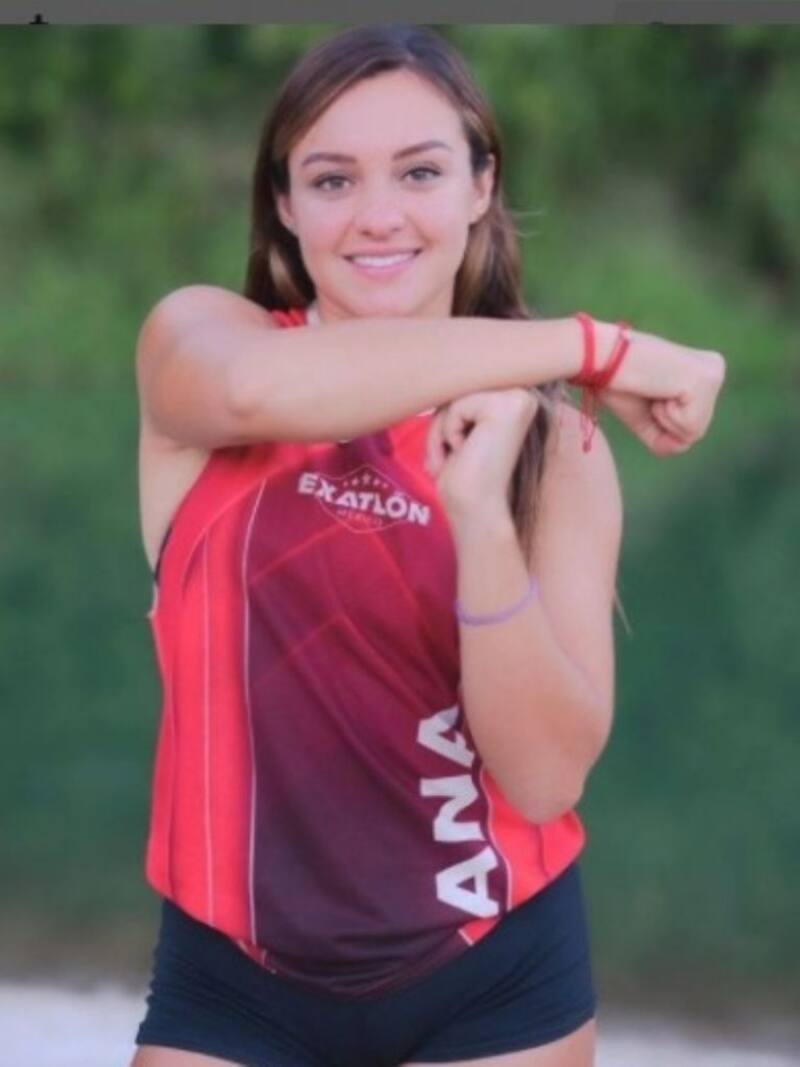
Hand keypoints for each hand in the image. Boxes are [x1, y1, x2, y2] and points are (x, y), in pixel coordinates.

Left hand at [425, 387, 538, 520]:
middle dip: (442, 424)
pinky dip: (447, 432)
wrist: (476, 508)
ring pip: (455, 397)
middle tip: (447, 456)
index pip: (463, 389)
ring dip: (441, 431)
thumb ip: (459, 399)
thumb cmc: (464, 476)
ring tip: (453, 457)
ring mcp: (518, 398)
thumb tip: (440, 369)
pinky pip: (456, 406)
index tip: (457, 451)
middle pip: (459, 388)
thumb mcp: (460, 427)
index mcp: (514, 399)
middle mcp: (523, 394)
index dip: (449, 419)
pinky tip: (464, 452)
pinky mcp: (506, 406)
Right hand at [593, 322, 726, 455]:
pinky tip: (656, 388)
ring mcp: (713, 374)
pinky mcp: (705, 381)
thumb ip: (665, 437)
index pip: (691, 425)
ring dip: (663, 419)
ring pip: (694, 432)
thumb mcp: (645, 415)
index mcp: (703, 371)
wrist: (599, 357)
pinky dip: (664, 417)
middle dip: (663, 422)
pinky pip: (689, 428)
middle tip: (648, 390)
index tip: (646, 391)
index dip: (660, 421)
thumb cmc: (616, 382)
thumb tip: (682, 446)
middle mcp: (715, 369)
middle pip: (696, 431)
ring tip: (652, 388)